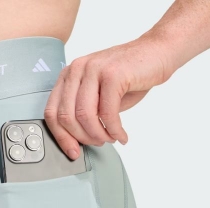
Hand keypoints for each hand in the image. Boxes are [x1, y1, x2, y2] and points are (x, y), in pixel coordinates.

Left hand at [44, 35, 172, 158]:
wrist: (158, 53)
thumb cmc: (128, 77)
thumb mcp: (97, 96)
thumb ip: (82, 114)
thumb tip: (73, 142)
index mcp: (68, 75)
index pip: (52, 112)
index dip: (61, 137)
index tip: (73, 152)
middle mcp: (77, 69)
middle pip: (66, 117)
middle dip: (82, 138)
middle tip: (97, 143)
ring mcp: (94, 69)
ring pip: (84, 116)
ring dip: (98, 135)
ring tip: (110, 139)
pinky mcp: (113, 74)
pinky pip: (107, 113)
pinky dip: (114, 130)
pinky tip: (121, 135)